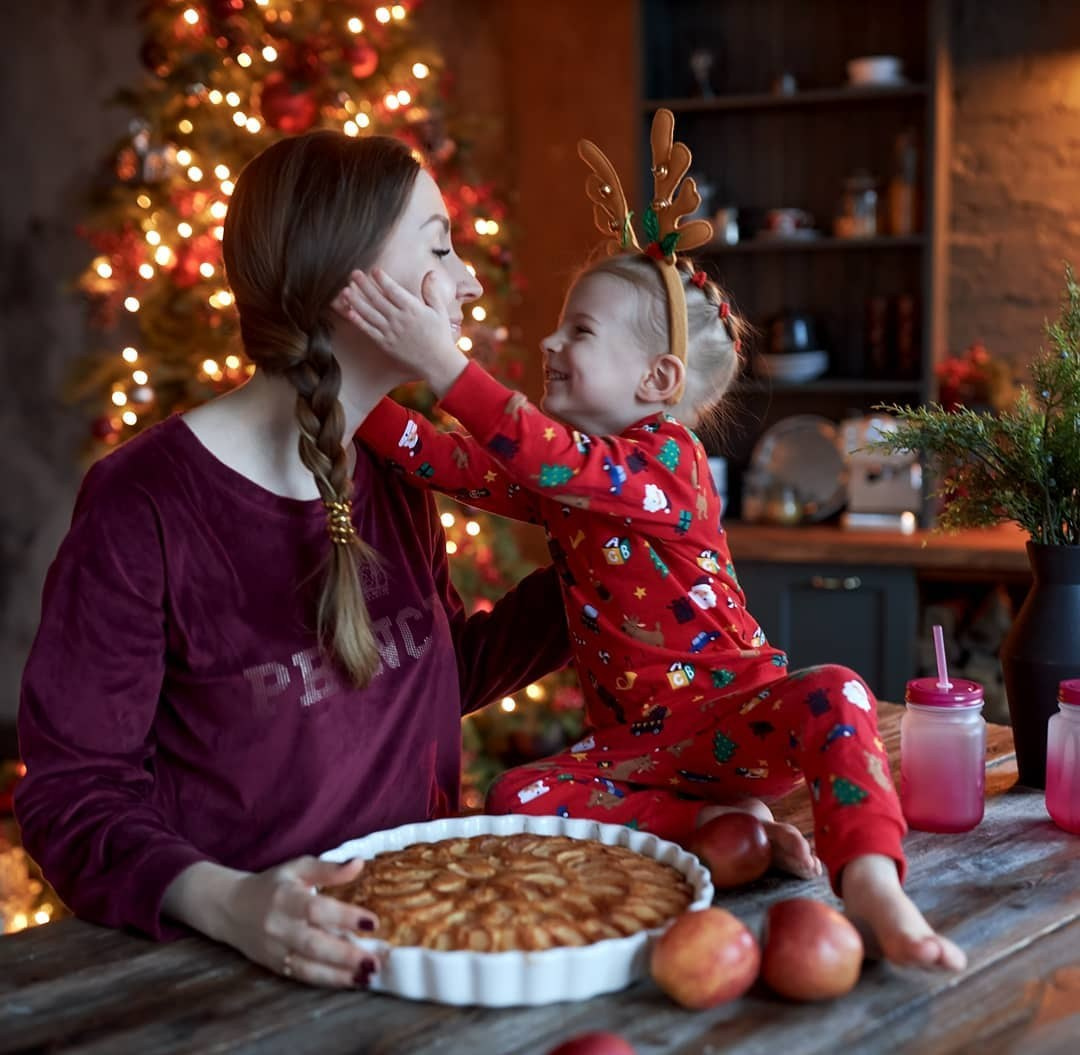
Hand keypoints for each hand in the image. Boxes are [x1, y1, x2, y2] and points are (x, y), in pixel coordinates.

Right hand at [164, 856, 381, 988]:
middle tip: (375, 961)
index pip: (317, 909)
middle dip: (346, 955)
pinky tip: (349, 981)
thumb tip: (359, 863)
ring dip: (339, 975)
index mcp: (285, 898)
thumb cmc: (272, 885)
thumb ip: (328, 868)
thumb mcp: (298, 868)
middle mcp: (279, 927)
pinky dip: (326, 981)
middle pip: (314, 944)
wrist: (231, 909)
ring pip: (308, 967)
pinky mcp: (275, 966)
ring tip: (367, 976)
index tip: (373, 922)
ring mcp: (275, 950)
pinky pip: (302, 977)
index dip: (345, 916)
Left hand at [333, 268, 467, 396]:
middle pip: (377, 299)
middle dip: (364, 285)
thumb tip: (431, 273)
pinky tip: (349, 312)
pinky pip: (369, 330)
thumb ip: (432, 292)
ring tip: (345, 290)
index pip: (393, 290)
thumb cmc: (439, 336)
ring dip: (356, 301)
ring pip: (369, 313)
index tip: (374, 270)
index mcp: (412, 309)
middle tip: (354, 273)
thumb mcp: (440, 311)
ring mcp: (390, 332)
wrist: (437, 362)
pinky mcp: (385, 344)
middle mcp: (399, 319)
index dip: (382, 279)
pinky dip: (358, 321)